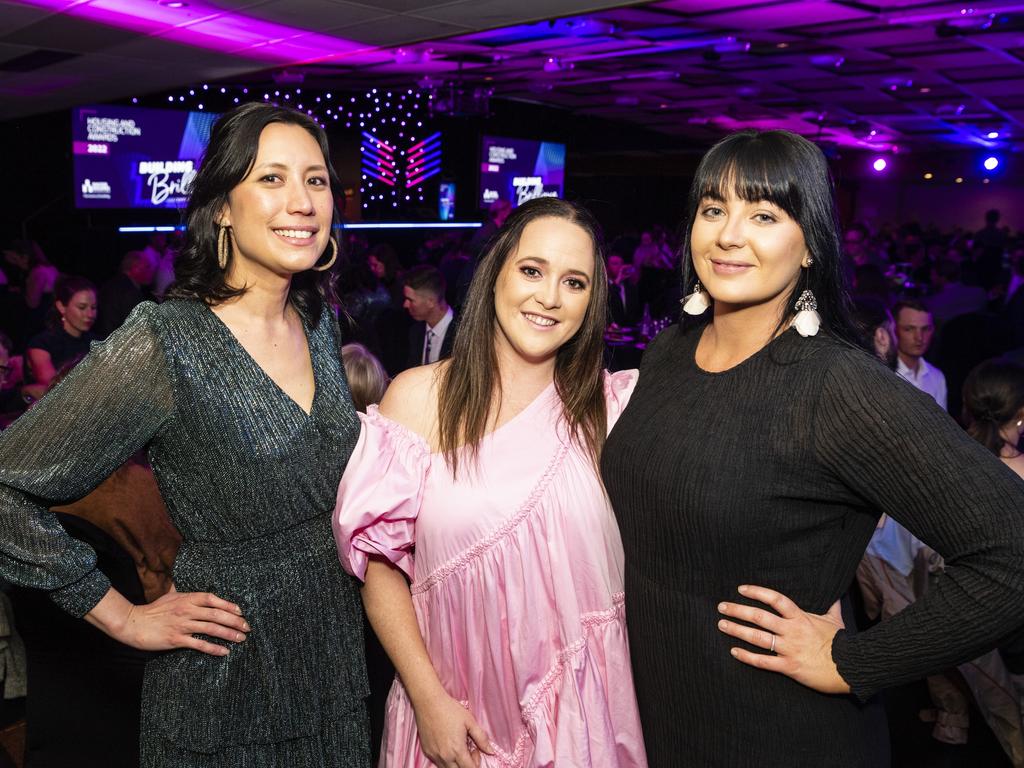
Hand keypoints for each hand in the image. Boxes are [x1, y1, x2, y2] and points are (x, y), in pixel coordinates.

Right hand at [120, 587, 249, 655]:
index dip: (228, 605)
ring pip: (211, 629)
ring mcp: (182, 625)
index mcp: (187, 598)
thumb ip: (183, 593)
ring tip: (241, 639)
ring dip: (229, 634)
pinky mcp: (177, 639)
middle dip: (234, 621)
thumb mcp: (170, 596)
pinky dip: (214, 648)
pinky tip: (224, 652)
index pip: (212, 599)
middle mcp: (187, 610)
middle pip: (216, 614)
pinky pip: (199, 644)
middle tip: (246, 627)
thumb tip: (188, 587)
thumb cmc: (152, 610)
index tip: (240, 612)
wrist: (133, 623)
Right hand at [414, 693, 493, 767]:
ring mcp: (434, 755)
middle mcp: (444, 757)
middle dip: (466, 764)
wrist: (428, 702)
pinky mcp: (427, 752)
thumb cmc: (450, 709)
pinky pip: (438, 762)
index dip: (476, 762)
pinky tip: (448, 744)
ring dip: (456, 762)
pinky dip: (446, 758)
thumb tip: (490, 751)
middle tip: (468, 748)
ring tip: (458, 746)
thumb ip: (481, 738)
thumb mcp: (470, 721)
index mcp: (457, 750)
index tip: (475, 750)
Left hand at [717, 584, 849, 693]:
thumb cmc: (842, 643)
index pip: (775, 599)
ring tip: (722, 625)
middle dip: (738, 610)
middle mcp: (792, 631)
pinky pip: (763, 662)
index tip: (741, 589)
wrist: (851, 667)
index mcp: (801, 617)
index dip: (757, 592)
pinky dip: (747, 657)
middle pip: (760, 617)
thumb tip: (835, 594)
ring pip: (757, 638)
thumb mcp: (836, 620)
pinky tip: (734, 652)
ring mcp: (789, 649)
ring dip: (737, 630)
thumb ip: (831, 606)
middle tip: (722, 607)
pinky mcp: (789, 667)